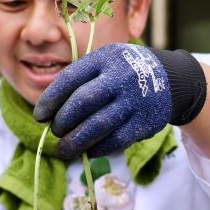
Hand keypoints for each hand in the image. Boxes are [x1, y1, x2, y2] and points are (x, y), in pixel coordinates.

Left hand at [33, 44, 205, 159]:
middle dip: (63, 121)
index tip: (39, 116)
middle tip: (55, 132)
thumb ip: (80, 81)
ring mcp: (134, 100)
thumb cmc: (123, 73)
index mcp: (105, 59)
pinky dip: (98, 148)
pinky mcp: (145, 122)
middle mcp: (120, 77)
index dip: (51, 100)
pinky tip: (87, 151)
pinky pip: (116, 140)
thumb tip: (49, 114)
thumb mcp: (104, 63)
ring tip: (64, 150)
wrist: (170, 78)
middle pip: (83, 102)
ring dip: (76, 141)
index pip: (70, 79)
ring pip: (99, 125)